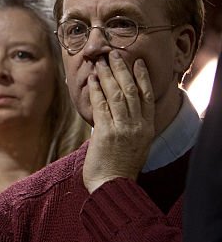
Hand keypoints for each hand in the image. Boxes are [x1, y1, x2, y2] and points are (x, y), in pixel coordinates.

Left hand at [82, 51, 155, 192]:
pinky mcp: (106, 133)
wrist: (113, 187)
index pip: (147, 96)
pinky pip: (101, 106)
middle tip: (114, 54)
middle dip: (122, 70)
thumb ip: (129, 130)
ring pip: (117, 94)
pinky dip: (97, 91)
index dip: (142, 78)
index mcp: (147, 128)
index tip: (137, 63)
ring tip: (101, 62)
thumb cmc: (119, 170)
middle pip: (131, 90)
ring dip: (108, 76)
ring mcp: (123, 128)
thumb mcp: (134, 147)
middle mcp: (138, 126)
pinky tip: (93, 81)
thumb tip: (116, 117)